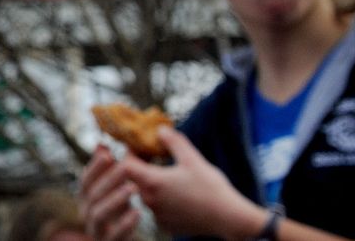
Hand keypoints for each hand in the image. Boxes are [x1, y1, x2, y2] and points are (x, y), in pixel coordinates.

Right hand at [78, 144, 140, 240]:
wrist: (127, 239)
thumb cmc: (120, 211)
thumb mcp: (115, 189)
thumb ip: (107, 170)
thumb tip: (101, 144)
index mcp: (86, 198)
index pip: (85, 180)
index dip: (95, 166)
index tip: (108, 152)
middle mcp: (87, 214)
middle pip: (92, 195)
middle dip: (108, 179)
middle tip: (126, 166)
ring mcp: (96, 231)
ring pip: (98, 214)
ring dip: (114, 199)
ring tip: (133, 188)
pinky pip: (114, 236)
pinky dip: (124, 224)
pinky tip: (138, 212)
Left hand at [123, 128, 265, 238]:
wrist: (228, 218)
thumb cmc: (211, 187)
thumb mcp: (192, 159)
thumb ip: (173, 142)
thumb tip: (160, 129)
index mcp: (152, 182)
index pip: (125, 165)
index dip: (130, 154)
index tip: (139, 147)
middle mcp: (149, 200)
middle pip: (134, 179)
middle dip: (141, 166)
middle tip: (153, 156)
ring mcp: (157, 215)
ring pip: (146, 194)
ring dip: (152, 182)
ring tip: (168, 174)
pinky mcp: (166, 224)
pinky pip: (158, 208)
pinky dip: (162, 198)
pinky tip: (178, 193)